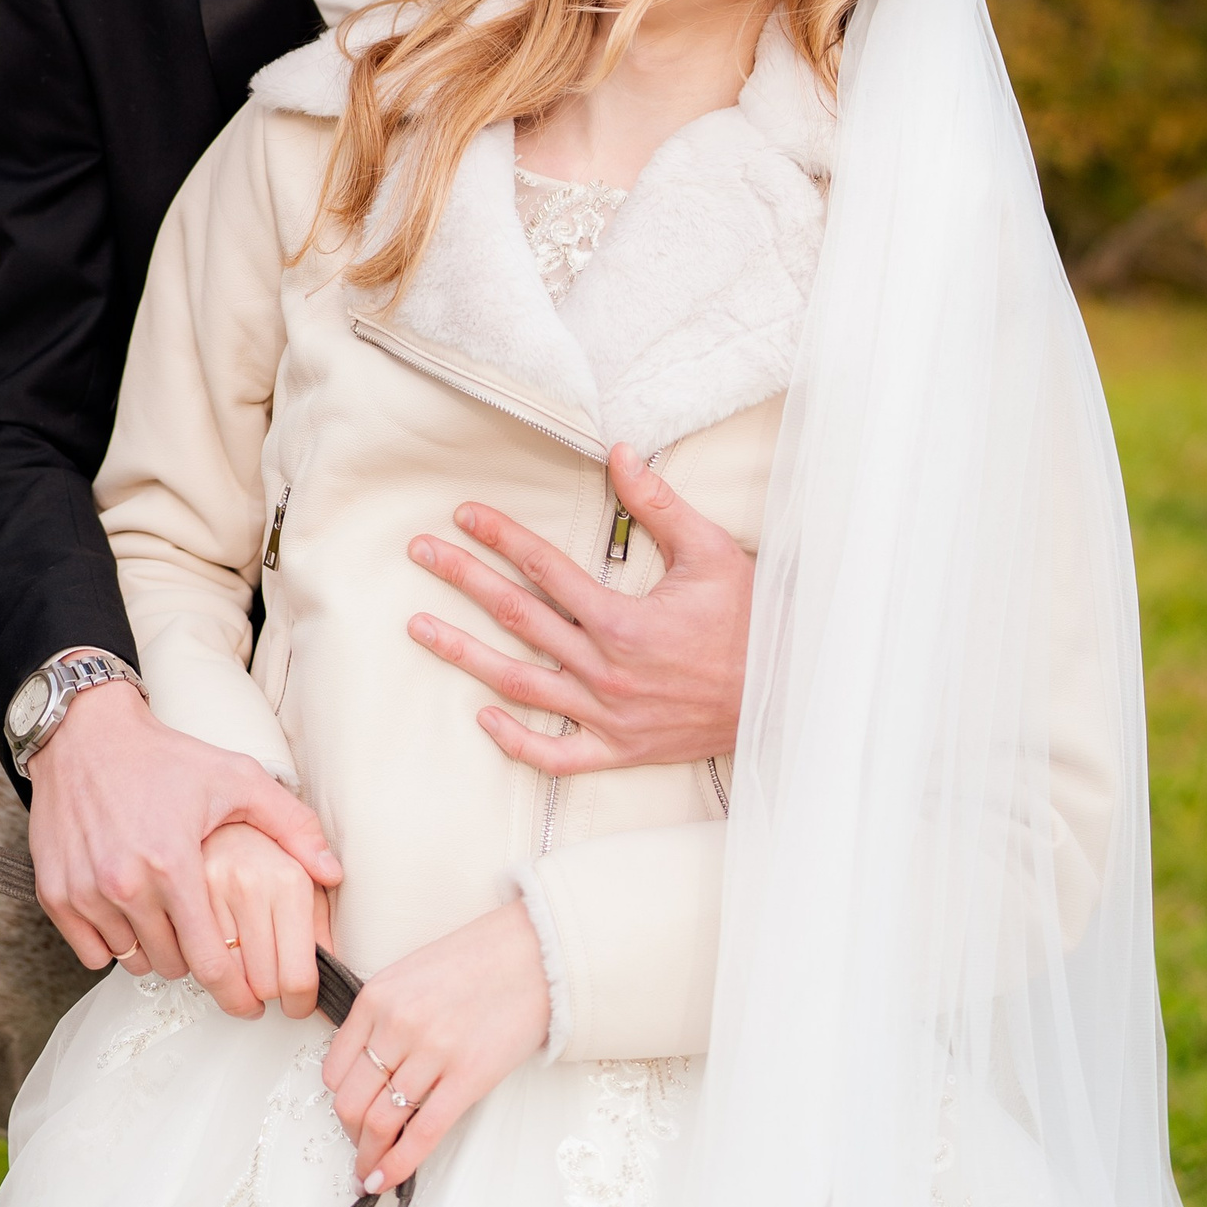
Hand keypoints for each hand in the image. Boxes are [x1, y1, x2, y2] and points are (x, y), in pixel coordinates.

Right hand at [27, 682, 340, 1020]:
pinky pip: (94, 953)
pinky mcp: (55, 894)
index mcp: (174, 865)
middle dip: (195, 957)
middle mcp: (125, 884)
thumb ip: (291, 826)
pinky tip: (129, 913)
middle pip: (173, 966)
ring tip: (167, 916)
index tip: (248, 1003)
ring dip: (154, 950)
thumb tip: (333, 874)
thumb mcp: (236, 779)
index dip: (235, 993)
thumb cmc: (165, 758)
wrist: (85, 735)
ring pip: (134, 961)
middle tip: (204, 933)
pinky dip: (113, 944)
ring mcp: (85, 892)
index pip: (211, 963)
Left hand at [322, 904, 548, 1189]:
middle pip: (351, 1100)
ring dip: (369, 1156)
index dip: (338, 1100)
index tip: (348, 1114)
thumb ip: (382, 1017)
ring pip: (380, 1121)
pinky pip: (422, 1133)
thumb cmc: (475, 965)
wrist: (532, 956)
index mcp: (377, 998)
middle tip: (360, 1148)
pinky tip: (385, 1180)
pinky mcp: (468, 1078)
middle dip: (350, 1134)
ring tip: (369, 1171)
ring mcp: (432, 1052)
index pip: (335, 1069)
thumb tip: (367, 1070)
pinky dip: (398, 1164)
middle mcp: (397, 1025)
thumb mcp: (409, 976)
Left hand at [404, 441, 749, 776]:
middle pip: (517, 616)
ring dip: (463, 654)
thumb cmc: (752, 621)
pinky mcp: (618, 749)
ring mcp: (607, 715)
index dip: (500, 536)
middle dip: (463, 579)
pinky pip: (556, 754)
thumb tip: (621, 452)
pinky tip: (482, 717)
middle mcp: (605, 669)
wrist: (789, 698)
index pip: (544, 567)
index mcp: (623, 620)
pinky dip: (517, 741)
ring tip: (418, 628)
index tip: (464, 515)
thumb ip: (658, 505)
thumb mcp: (711, 553)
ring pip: (519, 683)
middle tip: (419, 552)